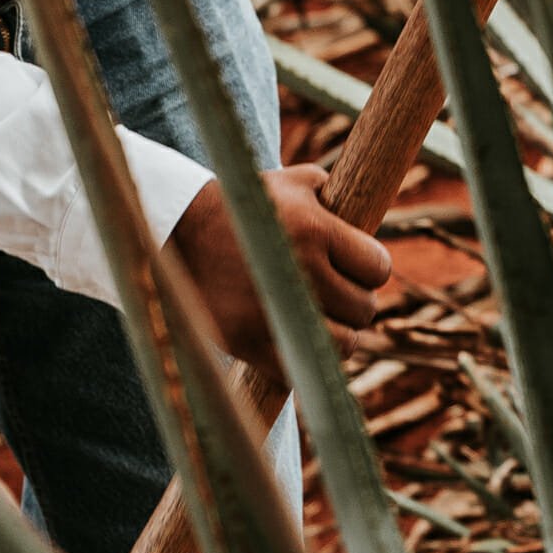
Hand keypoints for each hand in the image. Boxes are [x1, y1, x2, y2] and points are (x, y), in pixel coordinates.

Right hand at [170, 168, 391, 364]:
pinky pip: (301, 369)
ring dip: (338, 335)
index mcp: (314, 230)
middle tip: (335, 294)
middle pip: (364, 309)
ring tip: (321, 321)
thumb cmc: (238, 207)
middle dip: (353, 301)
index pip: (378, 267)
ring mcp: (273, 312)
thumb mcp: (287, 183)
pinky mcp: (248, 343)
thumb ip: (331, 194)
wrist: (173, 232)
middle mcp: (298, 272)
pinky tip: (295, 340)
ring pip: (343, 345)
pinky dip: (304, 359)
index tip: (354, 267)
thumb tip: (365, 213)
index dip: (369, 267)